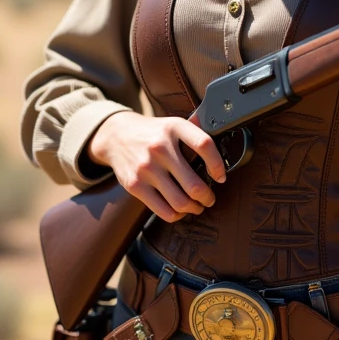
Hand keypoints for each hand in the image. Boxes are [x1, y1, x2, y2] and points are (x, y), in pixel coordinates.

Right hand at [86, 111, 225, 222]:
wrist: (116, 136)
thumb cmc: (152, 133)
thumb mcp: (172, 124)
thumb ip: (195, 130)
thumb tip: (222, 138)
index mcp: (174, 127)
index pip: (204, 145)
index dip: (218, 164)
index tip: (221, 176)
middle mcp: (160, 147)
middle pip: (194, 184)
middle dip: (207, 197)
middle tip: (209, 199)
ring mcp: (146, 168)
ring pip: (180, 202)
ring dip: (194, 209)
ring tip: (197, 206)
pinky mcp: (135, 185)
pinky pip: (163, 210)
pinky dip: (177, 215)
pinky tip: (179, 210)